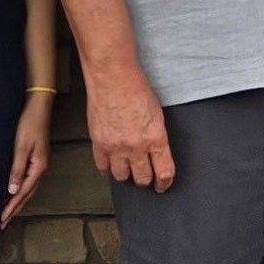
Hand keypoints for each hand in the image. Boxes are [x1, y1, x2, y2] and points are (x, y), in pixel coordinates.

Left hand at [2, 94, 54, 227]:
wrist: (38, 106)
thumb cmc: (29, 123)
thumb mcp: (21, 147)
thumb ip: (17, 170)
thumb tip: (13, 191)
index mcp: (38, 167)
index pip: (23, 193)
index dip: (12, 207)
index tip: (1, 219)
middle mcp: (40, 168)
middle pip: (26, 194)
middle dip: (14, 209)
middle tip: (2, 222)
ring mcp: (38, 163)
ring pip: (27, 188)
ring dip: (16, 201)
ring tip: (5, 212)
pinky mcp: (35, 157)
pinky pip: (26, 179)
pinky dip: (18, 189)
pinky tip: (11, 191)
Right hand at [87, 64, 174, 190]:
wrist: (113, 78)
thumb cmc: (136, 88)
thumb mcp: (157, 113)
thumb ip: (156, 135)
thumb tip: (156, 151)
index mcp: (156, 138)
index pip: (164, 172)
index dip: (164, 183)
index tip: (162, 185)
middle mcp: (137, 147)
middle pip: (142, 178)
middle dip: (145, 179)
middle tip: (144, 175)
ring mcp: (116, 147)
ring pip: (122, 176)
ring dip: (125, 174)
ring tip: (126, 167)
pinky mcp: (99, 144)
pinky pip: (103, 167)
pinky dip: (107, 168)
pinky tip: (110, 164)